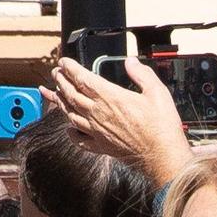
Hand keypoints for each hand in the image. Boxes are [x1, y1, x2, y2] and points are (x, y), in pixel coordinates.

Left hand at [43, 57, 193, 187]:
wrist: (161, 155)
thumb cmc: (160, 126)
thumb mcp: (157, 91)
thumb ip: (141, 74)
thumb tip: (131, 62)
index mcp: (110, 98)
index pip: (82, 79)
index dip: (69, 69)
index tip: (63, 62)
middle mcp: (98, 114)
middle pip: (71, 94)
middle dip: (61, 81)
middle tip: (56, 73)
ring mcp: (96, 131)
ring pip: (70, 114)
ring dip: (60, 101)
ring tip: (54, 92)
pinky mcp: (99, 146)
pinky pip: (78, 138)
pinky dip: (70, 131)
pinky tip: (68, 128)